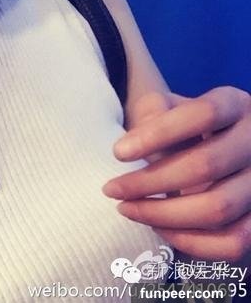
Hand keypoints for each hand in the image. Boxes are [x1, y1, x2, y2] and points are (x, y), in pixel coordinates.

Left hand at [102, 87, 250, 264]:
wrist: (220, 147)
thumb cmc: (184, 125)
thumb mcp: (171, 105)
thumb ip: (154, 112)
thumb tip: (136, 142)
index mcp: (235, 104)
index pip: (203, 114)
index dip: (159, 133)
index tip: (118, 152)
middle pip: (206, 165)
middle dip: (150, 182)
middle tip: (112, 189)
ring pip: (218, 208)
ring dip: (164, 214)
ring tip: (127, 208)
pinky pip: (233, 242)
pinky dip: (191, 241)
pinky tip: (158, 227)